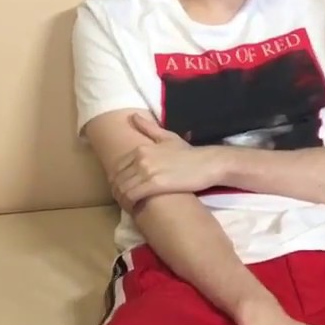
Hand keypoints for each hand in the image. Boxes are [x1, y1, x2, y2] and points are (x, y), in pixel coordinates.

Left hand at [110, 113, 225, 206]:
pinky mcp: (154, 184)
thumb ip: (149, 128)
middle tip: (125, 201)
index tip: (122, 189)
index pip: (117, 167)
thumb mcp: (167, 137)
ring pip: (122, 189)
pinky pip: (132, 196)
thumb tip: (133, 116)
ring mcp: (146, 171)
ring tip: (129, 206)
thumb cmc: (189, 153)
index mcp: (141, 148)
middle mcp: (140, 158)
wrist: (208, 163)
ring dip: (122, 200)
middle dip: (117, 192)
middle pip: (117, 179)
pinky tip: (135, 209)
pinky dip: (129, 204)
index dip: (116, 180)